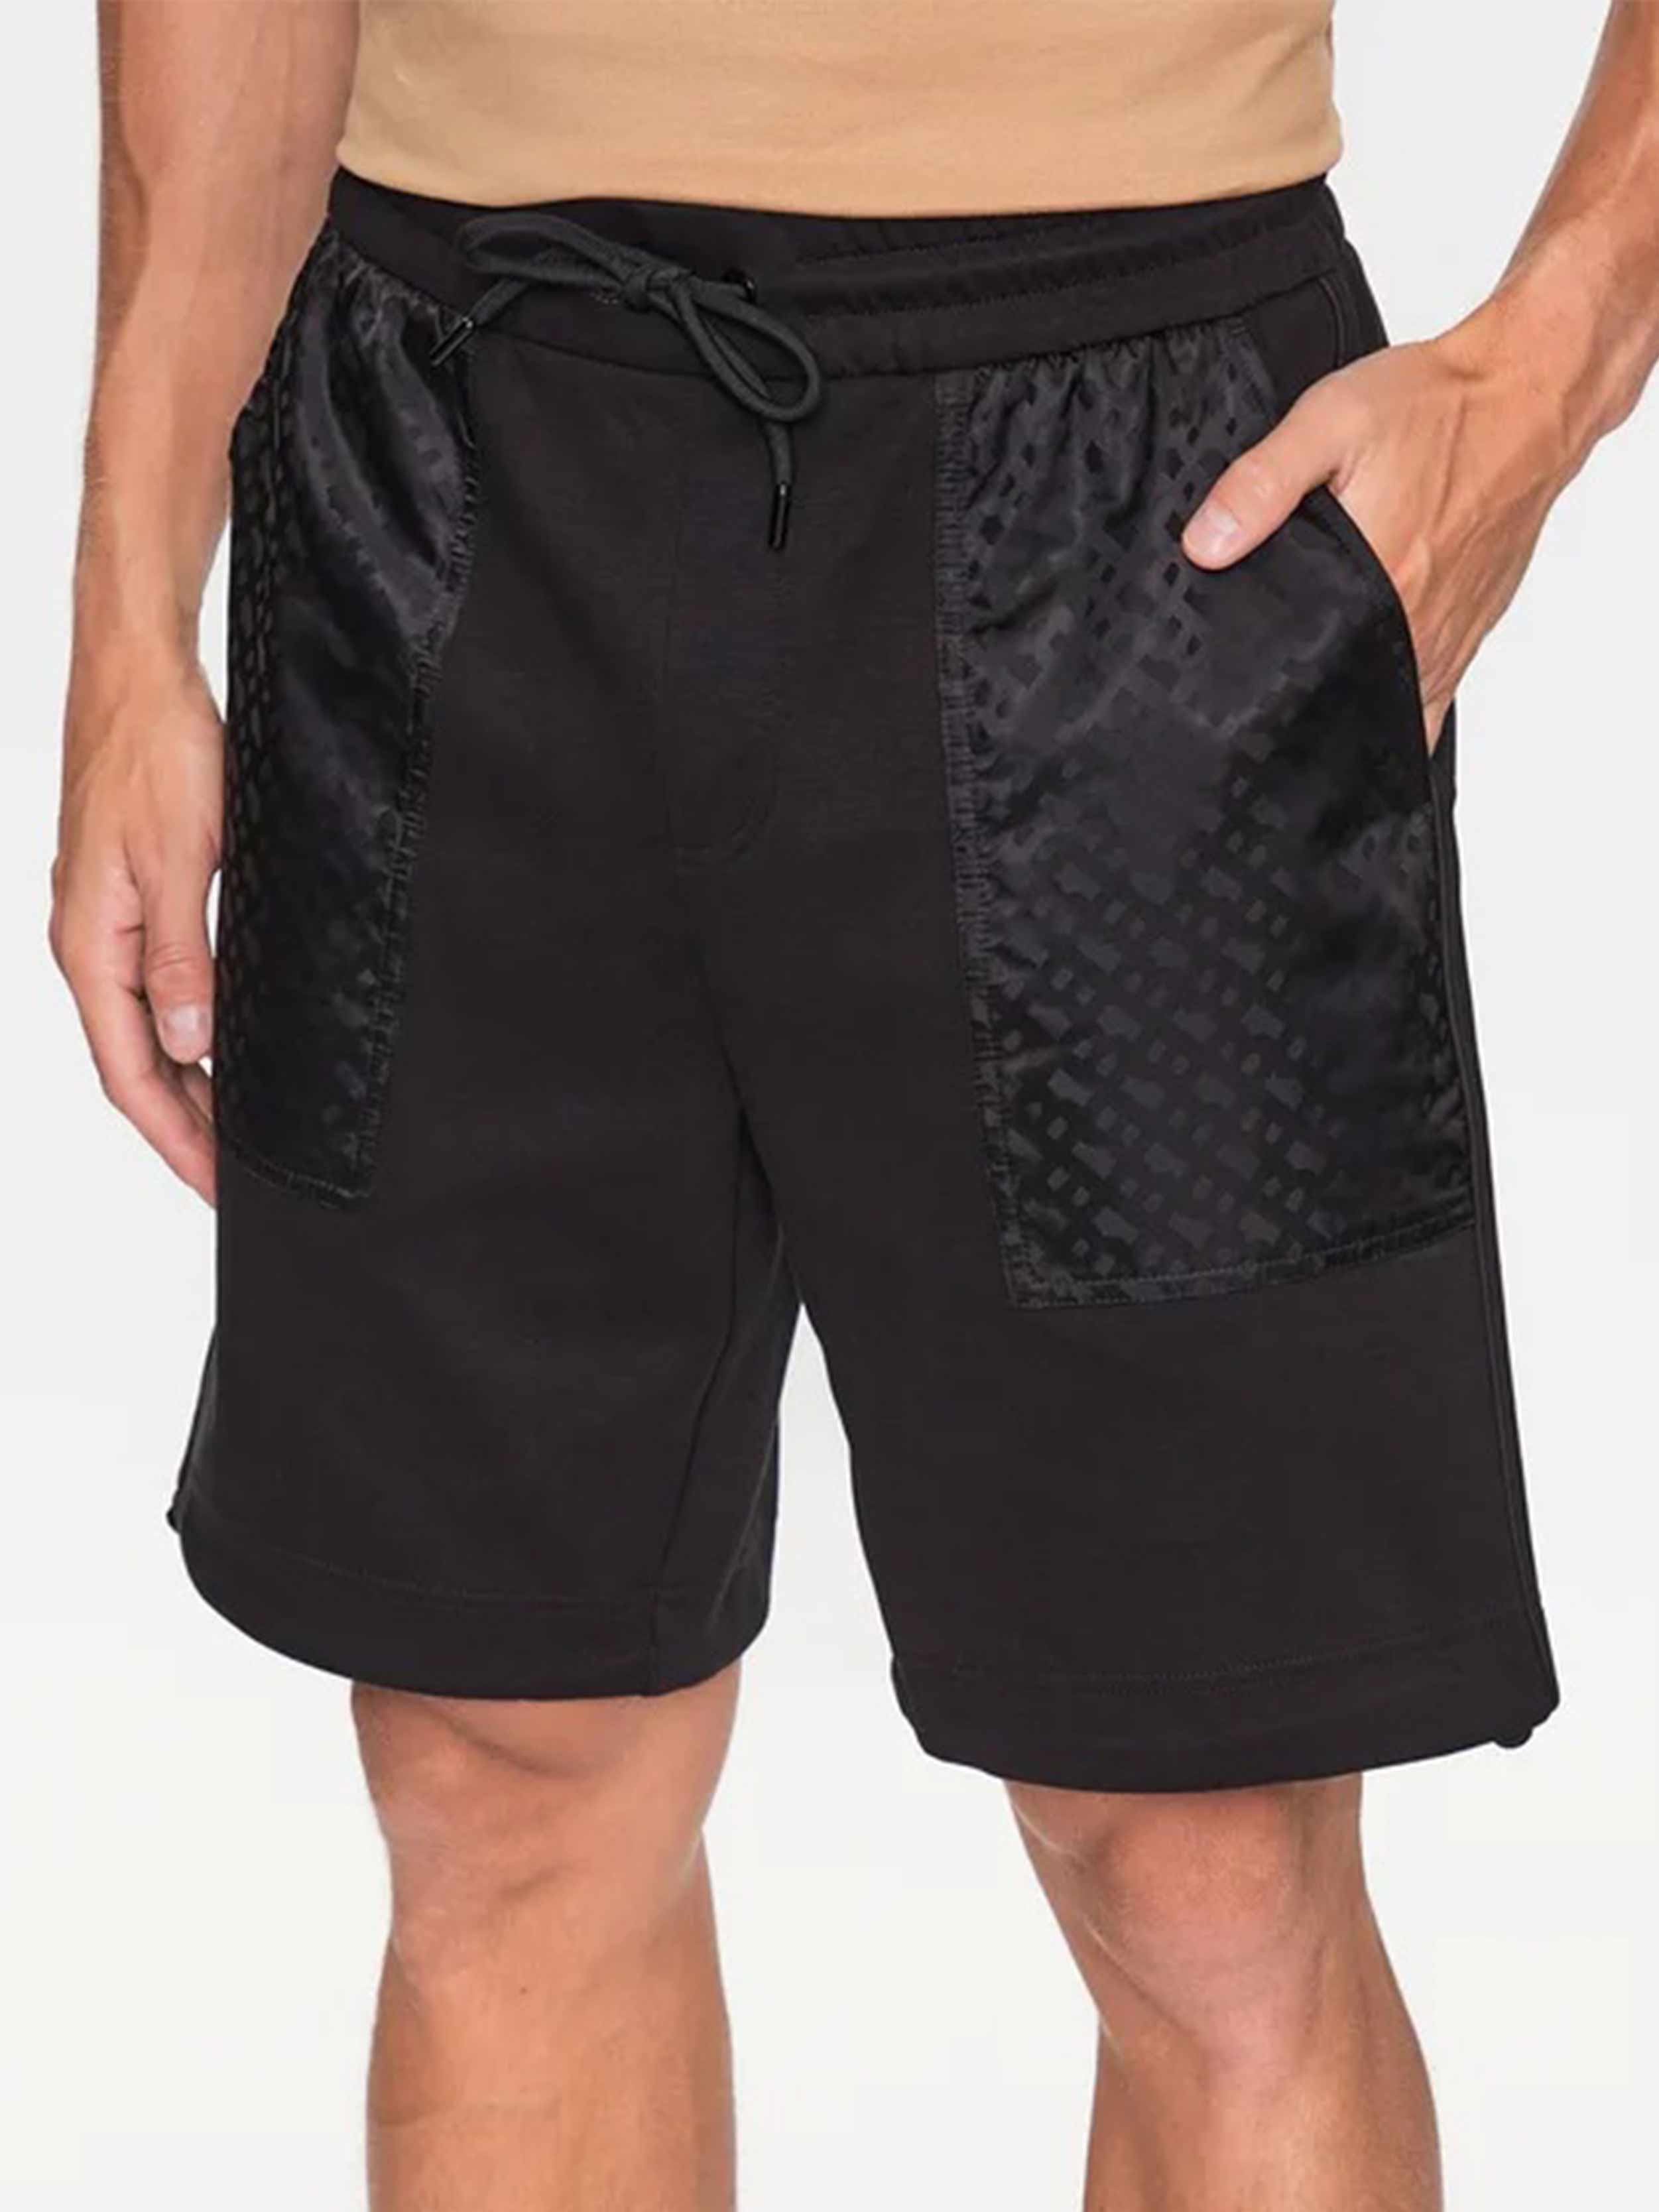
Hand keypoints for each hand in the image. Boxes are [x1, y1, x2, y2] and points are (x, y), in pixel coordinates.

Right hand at [52, 651, 222, 1202]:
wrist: (138, 674)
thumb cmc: (157, 749)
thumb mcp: (185, 858)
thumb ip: (184, 955)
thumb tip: (191, 1039)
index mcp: (91, 947)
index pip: (132, 1075)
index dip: (177, 1140)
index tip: (219, 1186)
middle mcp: (88, 944)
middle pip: (136, 1065)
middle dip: (185, 1128)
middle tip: (239, 1178)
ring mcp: (103, 923)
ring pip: (144, 1029)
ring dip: (188, 1085)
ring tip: (236, 1131)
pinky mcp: (126, 898)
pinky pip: (152, 988)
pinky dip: (188, 1030)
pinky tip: (221, 1045)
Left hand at [1182, 313, 1574, 746]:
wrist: (1528, 393)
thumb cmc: (1439, 405)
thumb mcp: (1330, 422)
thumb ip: (1262, 485)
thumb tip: (1205, 544)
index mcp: (1381, 583)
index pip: (1309, 675)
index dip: (1266, 689)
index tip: (1235, 682)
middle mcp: (1421, 624)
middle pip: (1347, 701)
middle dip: (1303, 702)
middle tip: (1267, 677)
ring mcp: (1450, 634)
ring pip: (1389, 705)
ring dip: (1349, 703)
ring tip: (1311, 678)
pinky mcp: (1471, 629)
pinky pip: (1427, 691)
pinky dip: (1393, 692)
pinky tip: (1362, 673)